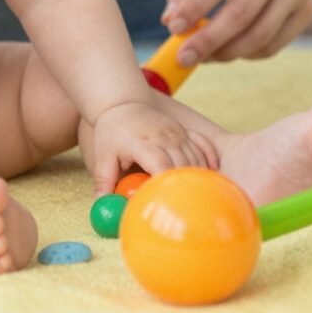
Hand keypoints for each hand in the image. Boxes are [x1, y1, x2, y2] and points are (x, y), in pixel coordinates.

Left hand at [89, 100, 215, 194]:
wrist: (123, 102)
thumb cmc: (112, 131)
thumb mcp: (103, 157)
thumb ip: (104, 181)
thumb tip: (101, 206)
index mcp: (145, 143)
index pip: (162, 165)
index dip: (168, 184)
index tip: (170, 203)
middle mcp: (165, 137)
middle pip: (183, 166)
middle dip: (186, 188)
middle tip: (186, 209)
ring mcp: (177, 133)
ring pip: (196, 158)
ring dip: (197, 178)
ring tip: (197, 198)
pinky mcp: (184, 132)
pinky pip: (203, 146)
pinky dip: (209, 160)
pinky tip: (210, 175)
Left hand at [162, 0, 311, 63]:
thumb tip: (171, 19)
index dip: (194, 8)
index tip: (173, 29)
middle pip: (241, 12)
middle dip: (209, 40)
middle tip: (184, 57)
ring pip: (260, 35)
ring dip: (226, 53)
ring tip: (204, 57)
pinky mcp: (306, 9)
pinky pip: (273, 45)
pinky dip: (247, 54)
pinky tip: (229, 50)